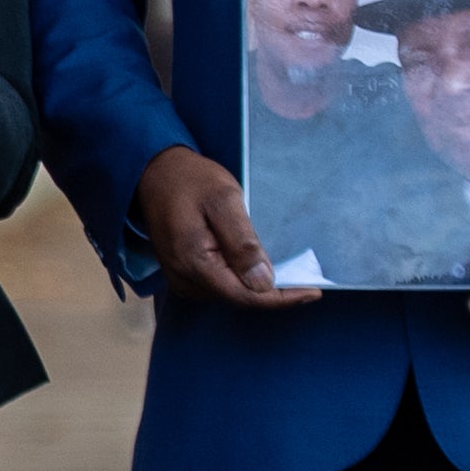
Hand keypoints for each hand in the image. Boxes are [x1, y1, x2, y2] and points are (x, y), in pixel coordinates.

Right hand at [132, 146, 307, 313]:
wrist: (155, 172)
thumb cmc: (192, 181)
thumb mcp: (224, 201)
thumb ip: (242, 243)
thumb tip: (263, 283)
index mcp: (194, 262)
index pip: (246, 296)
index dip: (282, 298)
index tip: (314, 292)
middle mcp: (184, 278)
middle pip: (239, 298)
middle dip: (272, 292)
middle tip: (304, 277)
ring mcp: (180, 278)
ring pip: (229, 294)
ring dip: (256, 286)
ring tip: (283, 269)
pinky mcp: (181, 273)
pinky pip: (218, 286)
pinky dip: (240, 279)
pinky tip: (253, 264)